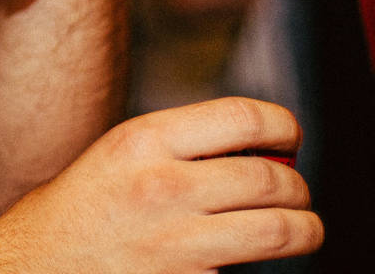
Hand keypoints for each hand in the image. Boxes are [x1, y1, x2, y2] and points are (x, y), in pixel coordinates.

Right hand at [0, 98, 320, 272]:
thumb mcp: (116, 160)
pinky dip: (261, 268)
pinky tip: (251, 264)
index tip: (292, 138)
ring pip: (277, 232)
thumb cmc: (71, 218)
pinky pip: (245, 273)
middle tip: (300, 196)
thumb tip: (254, 154)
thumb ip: (176, 150)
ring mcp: (175, 246)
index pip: (243, 117)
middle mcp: (162, 188)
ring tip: (303, 230)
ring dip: (304, 230)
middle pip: (270, 179)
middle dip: (299, 189)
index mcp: (143, 141)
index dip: (283, 125)